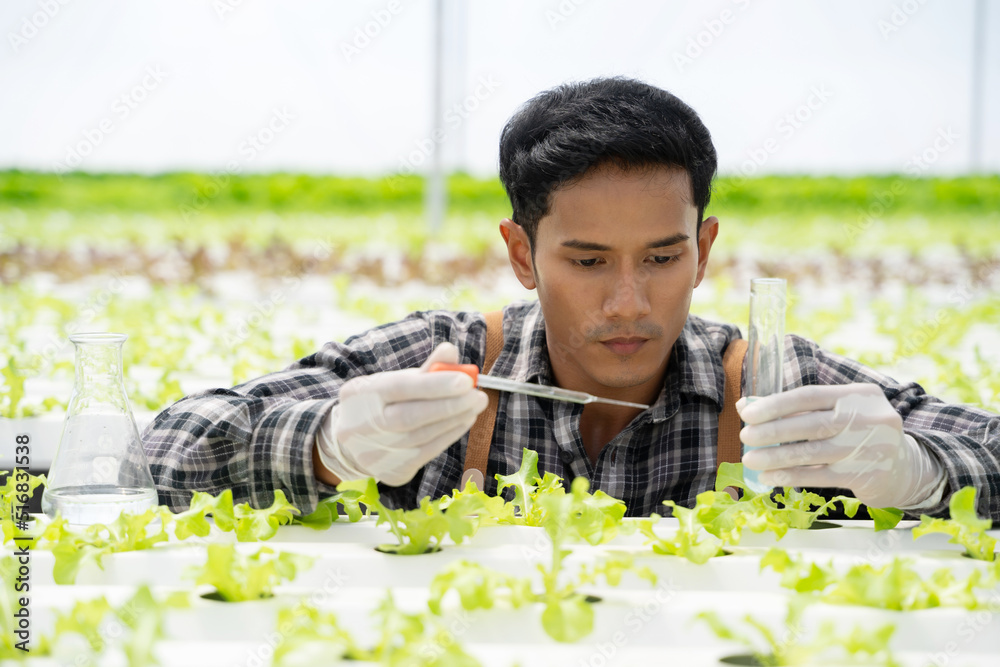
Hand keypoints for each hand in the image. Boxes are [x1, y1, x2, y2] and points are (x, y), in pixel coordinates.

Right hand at [316, 342, 488, 485]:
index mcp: (361, 395)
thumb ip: (424, 369)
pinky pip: (427, 453)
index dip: (434, 384)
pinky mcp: (391, 473)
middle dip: (449, 405)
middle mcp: (363, 426)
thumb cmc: (379, 404)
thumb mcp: (391, 382)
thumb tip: (451, 351)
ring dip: (454, 420)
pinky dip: (449, 435)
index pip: (399, 388)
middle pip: (410, 417)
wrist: (347, 444)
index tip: (466, 380)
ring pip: (422, 437)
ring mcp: (375, 453)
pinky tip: (464, 421)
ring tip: (475, 405)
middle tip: (478, 395)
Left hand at [737, 383, 944, 508]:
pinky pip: (820, 476)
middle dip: (773, 432)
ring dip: (777, 457)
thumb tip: (746, 405)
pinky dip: (791, 476)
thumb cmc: (858, 434)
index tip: (747, 414)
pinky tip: (770, 476)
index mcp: (858, 395)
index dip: (776, 404)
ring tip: (751, 460)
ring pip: (813, 453)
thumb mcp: (837, 413)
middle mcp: (869, 418)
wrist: (906, 469)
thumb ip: (796, 409)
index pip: (810, 395)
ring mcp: (871, 448)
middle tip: (745, 438)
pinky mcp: (868, 475)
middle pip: (811, 424)